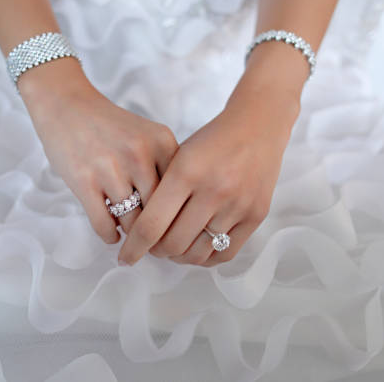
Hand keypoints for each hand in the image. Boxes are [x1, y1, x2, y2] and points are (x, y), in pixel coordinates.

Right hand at [19, 59, 177, 243]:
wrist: (67, 105)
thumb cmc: (110, 126)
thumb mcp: (148, 136)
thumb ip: (164, 168)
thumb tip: (173, 219)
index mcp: (162, 142)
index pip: (181, 192)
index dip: (178, 216)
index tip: (173, 229)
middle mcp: (140, 154)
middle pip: (159, 212)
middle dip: (156, 232)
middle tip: (152, 242)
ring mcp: (111, 168)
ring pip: (132, 223)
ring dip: (131, 234)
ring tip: (130, 234)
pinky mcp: (83, 181)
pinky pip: (104, 224)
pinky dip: (109, 235)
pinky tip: (111, 232)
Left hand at [116, 87, 298, 265]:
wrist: (257, 125)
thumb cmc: (210, 141)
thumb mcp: (177, 156)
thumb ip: (158, 191)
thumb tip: (138, 232)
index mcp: (185, 171)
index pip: (151, 225)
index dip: (134, 247)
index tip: (125, 257)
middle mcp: (213, 190)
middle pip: (173, 244)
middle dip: (156, 252)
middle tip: (151, 247)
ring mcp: (237, 205)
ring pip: (197, 253)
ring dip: (179, 257)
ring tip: (173, 248)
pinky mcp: (256, 215)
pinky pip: (225, 254)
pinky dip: (205, 258)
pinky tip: (195, 248)